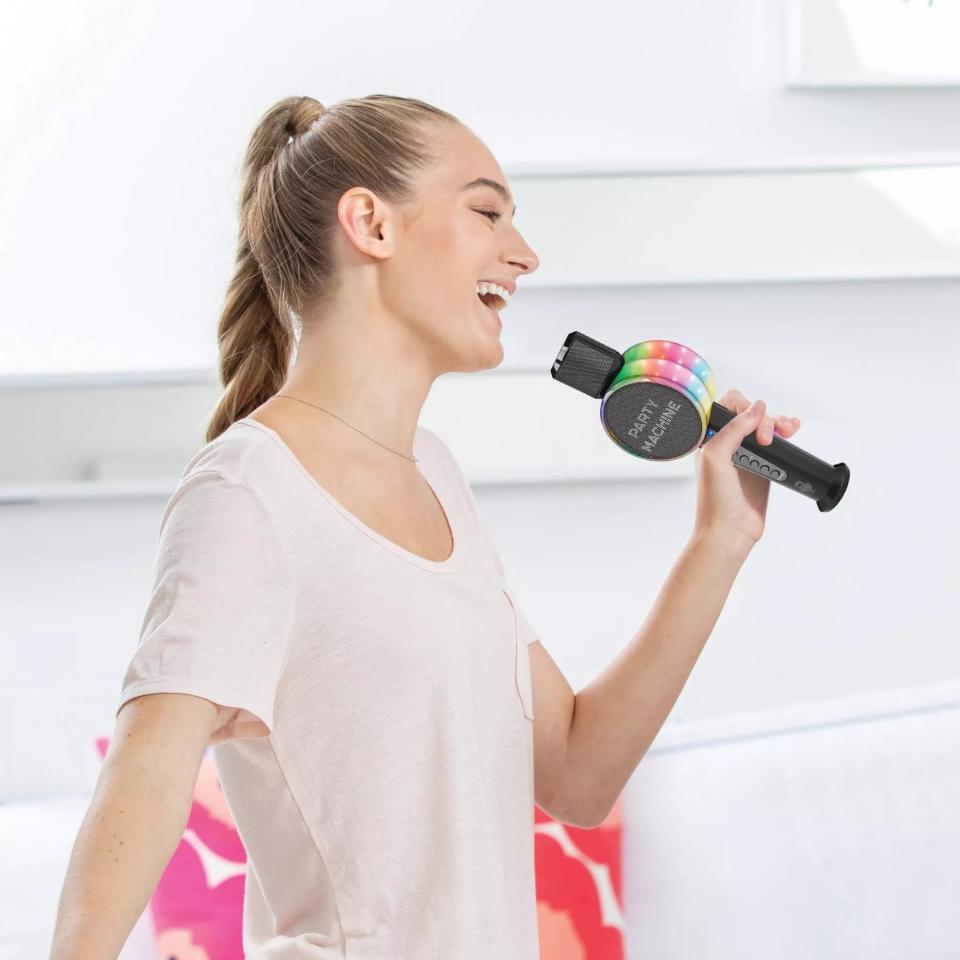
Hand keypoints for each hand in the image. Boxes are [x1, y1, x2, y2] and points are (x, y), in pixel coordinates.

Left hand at [692, 389, 801, 551]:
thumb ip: (733, 429)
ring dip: (779, 422)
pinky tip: (792, 430)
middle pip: (751, 413)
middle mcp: (727, 443)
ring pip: (766, 426)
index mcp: (709, 438)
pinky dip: (786, 432)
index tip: (751, 424)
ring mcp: (747, 453)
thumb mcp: (716, 457)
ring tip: (787, 432)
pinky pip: (777, 442)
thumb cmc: (715, 499)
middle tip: (766, 441)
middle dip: (764, 419)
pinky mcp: (764, 465)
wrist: (730, 530)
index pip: (727, 406)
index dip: (743, 408)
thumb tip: (756, 409)